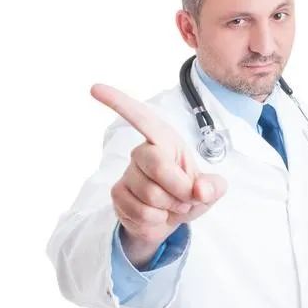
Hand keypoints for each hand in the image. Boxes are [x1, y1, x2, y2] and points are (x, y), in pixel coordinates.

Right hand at [90, 84, 226, 268]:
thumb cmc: (188, 193)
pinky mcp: (118, 194)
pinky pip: (142, 212)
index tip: (95, 88)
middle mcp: (142, 152)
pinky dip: (157, 220)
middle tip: (188, 197)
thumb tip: (202, 190)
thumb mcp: (209, 190)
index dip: (119, 102)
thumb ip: (212, 187)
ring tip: (172, 204)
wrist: (170, 218)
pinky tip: (158, 214)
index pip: (141, 118)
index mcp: (164, 140)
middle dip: (180, 188)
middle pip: (158, 165)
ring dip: (170, 207)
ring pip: (151, 195)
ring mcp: (128, 174)